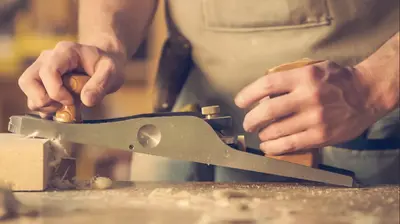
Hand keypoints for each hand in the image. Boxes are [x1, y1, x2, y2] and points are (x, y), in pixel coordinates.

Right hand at [18, 41, 125, 117]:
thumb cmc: (107, 65)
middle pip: (28, 81)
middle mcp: (47, 58)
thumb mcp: (112, 72)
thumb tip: (86, 100)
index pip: (48, 71)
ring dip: (44, 106)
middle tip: (66, 104)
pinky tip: (63, 109)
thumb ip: (101, 84)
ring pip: (28, 91)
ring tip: (66, 106)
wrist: (103, 64)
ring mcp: (41, 70)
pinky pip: (33, 98)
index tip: (72, 100)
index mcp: (65, 52)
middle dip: (45, 100)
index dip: (56, 91)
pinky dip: (45, 109)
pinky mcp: (41, 82)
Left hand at [235, 61, 380, 154]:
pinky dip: (274, 147)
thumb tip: (264, 91)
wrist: (367, 93)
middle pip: (267, 110)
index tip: (240, 102)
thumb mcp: (313, 69)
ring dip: (262, 135)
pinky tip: (268, 147)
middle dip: (251, 119)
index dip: (248, 94)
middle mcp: (308, 97)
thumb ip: (290, 78)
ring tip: (259, 135)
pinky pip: (291, 144)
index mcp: (304, 77)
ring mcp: (315, 118)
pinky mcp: (321, 135)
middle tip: (248, 123)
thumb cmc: (338, 80)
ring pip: (277, 130)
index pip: (267, 85)